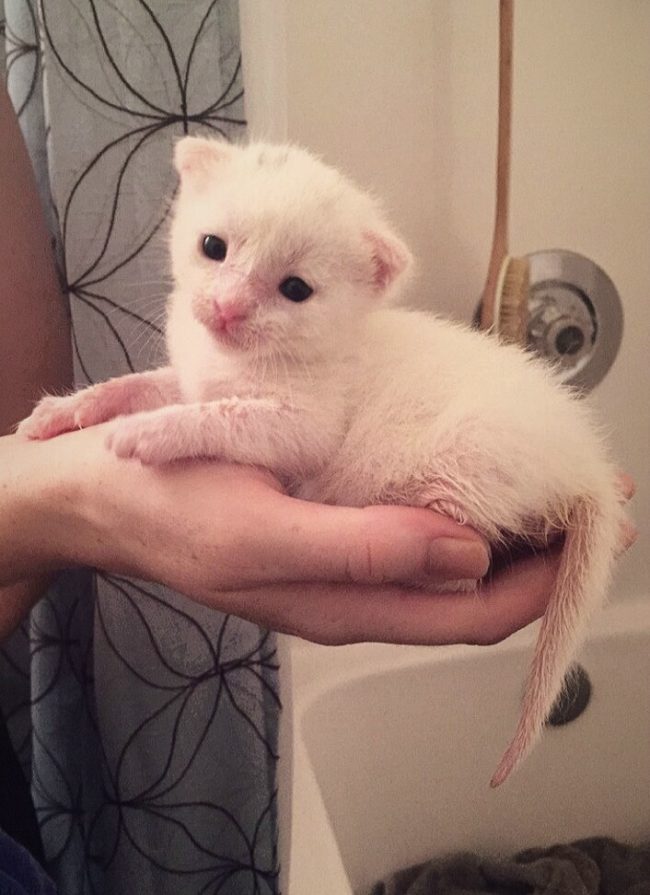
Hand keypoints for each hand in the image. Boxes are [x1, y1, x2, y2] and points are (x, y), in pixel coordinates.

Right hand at [2, 427, 634, 646]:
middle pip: (475, 592)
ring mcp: (346, 561)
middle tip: (593, 495)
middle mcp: (358, 591)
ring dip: (508, 528)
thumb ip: (363, 550)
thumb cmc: (174, 507)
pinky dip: (461, 506)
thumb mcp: (263, 531)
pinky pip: (417, 531)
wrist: (112, 492)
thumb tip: (465, 559)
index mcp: (346, 603)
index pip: (475, 614)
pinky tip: (474, 471)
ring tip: (550, 480)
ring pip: (452, 563)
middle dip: (542, 552)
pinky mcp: (333, 529)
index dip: (545, 579)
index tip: (596, 525)